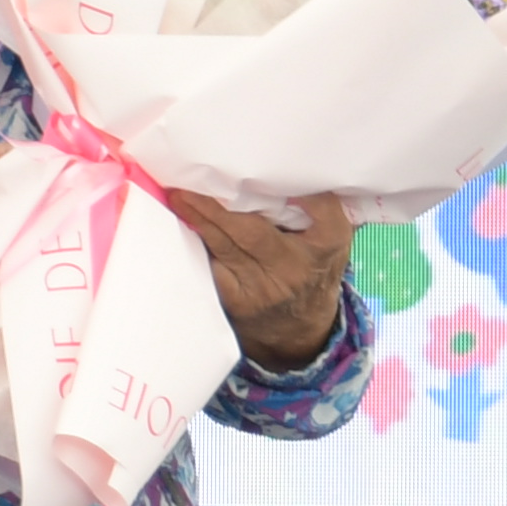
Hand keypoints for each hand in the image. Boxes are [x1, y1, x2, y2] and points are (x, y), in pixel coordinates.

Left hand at [176, 189, 358, 368]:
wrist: (299, 331)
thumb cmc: (310, 271)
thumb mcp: (327, 245)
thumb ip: (315, 214)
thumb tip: (277, 174)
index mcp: (327, 248)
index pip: (324, 214)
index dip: (302, 195)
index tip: (272, 174)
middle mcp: (296, 268)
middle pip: (254, 232)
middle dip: (219, 207)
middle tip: (192, 183)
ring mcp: (264, 288)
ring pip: (226, 247)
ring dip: (199, 220)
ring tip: (179, 198)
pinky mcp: (237, 301)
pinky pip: (212, 267)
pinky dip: (198, 244)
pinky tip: (183, 225)